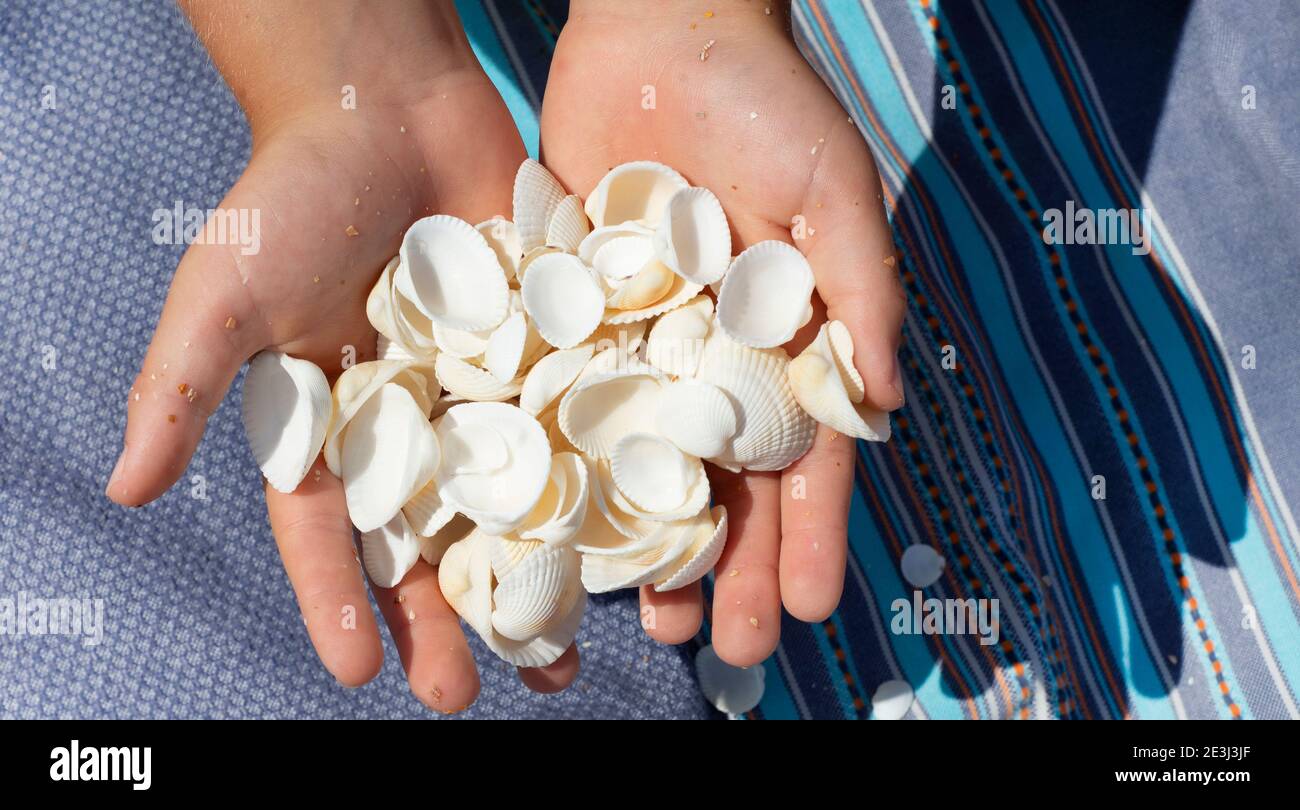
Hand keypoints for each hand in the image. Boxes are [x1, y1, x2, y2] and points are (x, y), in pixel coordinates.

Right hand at [106, 0, 577, 709]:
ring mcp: (484, 388)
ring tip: (566, 654)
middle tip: (476, 693)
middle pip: (433, 538)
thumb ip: (182, 387)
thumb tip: (121, 490)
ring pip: (514, 502)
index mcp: (331, 424)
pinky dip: (600, 479)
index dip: (343, 604)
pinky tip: (628, 540)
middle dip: (451, 617)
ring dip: (538, 575)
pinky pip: (573, 422)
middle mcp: (411, 421)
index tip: (364, 677)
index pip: (333, 532)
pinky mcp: (544, 346)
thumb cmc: (292, 192)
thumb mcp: (226, 292)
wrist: (386, 102)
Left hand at [542, 0, 904, 664]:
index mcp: (788, 342)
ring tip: (642, 616)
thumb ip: (861, 295)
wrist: (661, 26)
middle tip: (720, 648)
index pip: (807, 458)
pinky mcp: (571, 317)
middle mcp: (716, 360)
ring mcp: (642, 346)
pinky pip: (568, 403)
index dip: (809, 534)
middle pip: (724, 485)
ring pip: (644, 466)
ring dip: (646, 543)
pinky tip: (556, 527)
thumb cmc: (769, 103)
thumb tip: (885, 406)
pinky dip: (565, 467)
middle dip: (728, 566)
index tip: (805, 608)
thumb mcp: (835, 193)